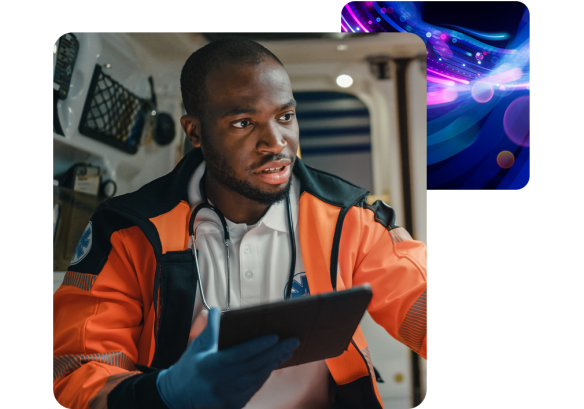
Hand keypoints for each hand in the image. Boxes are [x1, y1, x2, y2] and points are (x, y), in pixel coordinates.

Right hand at [156, 307, 298, 408]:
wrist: (176, 397)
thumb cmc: (188, 369)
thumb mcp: (196, 347)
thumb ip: (209, 329)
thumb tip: (216, 310)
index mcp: (211, 366)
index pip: (240, 354)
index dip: (259, 346)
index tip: (275, 336)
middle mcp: (221, 383)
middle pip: (254, 366)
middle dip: (275, 352)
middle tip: (292, 341)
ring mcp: (228, 396)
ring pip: (257, 378)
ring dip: (274, 363)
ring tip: (287, 350)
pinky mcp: (233, 404)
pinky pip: (253, 388)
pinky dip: (265, 375)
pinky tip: (274, 364)